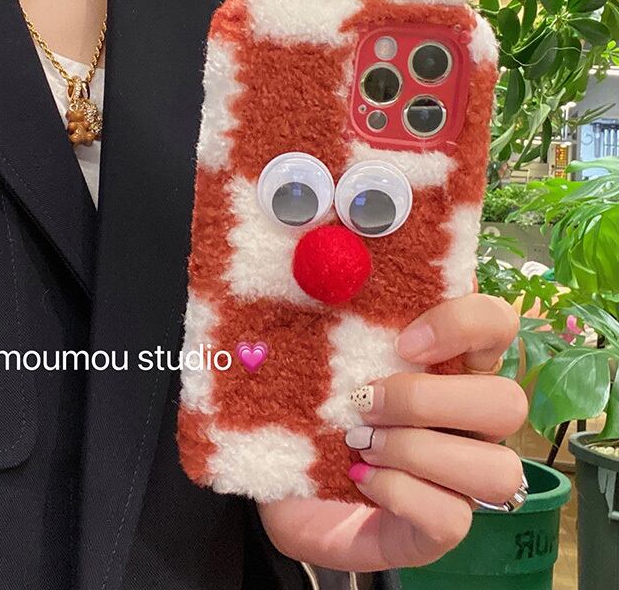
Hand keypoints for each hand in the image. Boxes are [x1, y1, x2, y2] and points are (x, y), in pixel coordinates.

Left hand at [258, 293, 526, 571]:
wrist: (280, 485)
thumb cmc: (306, 412)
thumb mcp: (313, 356)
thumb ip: (329, 313)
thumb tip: (322, 261)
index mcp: (448, 365)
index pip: (498, 324)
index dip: (464, 325)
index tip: (403, 342)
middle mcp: (467, 422)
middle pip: (508, 403)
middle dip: (428, 401)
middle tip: (364, 401)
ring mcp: (459, 479)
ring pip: (498, 469)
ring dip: (418, 451)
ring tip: (360, 444)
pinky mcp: (437, 528)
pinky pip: (453, 519)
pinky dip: (401, 493)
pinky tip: (361, 478)